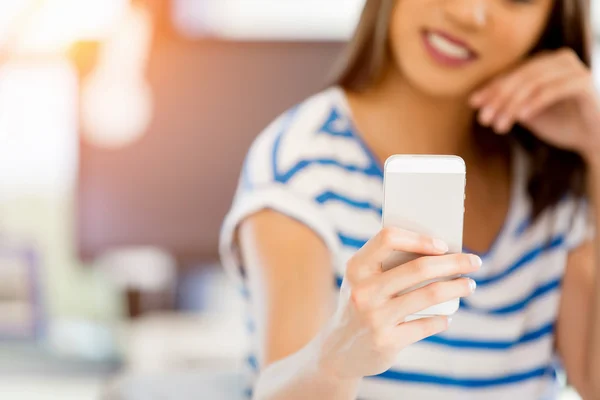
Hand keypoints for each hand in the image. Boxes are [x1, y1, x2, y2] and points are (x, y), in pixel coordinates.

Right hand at [316, 227, 480, 379]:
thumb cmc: (360, 304)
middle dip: (454, 262)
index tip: (443, 244)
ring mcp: (374, 317)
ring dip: (457, 288)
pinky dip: (441, 320)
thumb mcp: (362, 280)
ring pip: (428, 295)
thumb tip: (439, 250)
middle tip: (474, 261)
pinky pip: (426, 324)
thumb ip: (387, 263)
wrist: (337, 351)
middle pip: (418, 268)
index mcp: (356, 268)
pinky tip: (446, 317)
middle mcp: (363, 290)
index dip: (419, 239)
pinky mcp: (386, 341)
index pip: (388, 238)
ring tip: (470, 284)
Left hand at [470, 48, 599, 161]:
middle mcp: (558, 59)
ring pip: (533, 83)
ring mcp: (573, 68)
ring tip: (499, 125)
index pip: (512, 73)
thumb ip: (508, 104)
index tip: (474, 104)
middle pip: (520, 77)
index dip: (491, 88)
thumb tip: (478, 102)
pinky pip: (553, 90)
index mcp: (543, 63)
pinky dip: (534, 103)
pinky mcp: (584, 82)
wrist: (594, 138)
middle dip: (498, 98)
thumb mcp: (528, 113)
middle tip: (484, 118)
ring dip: (512, 105)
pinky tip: (521, 117)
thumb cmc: (562, 123)